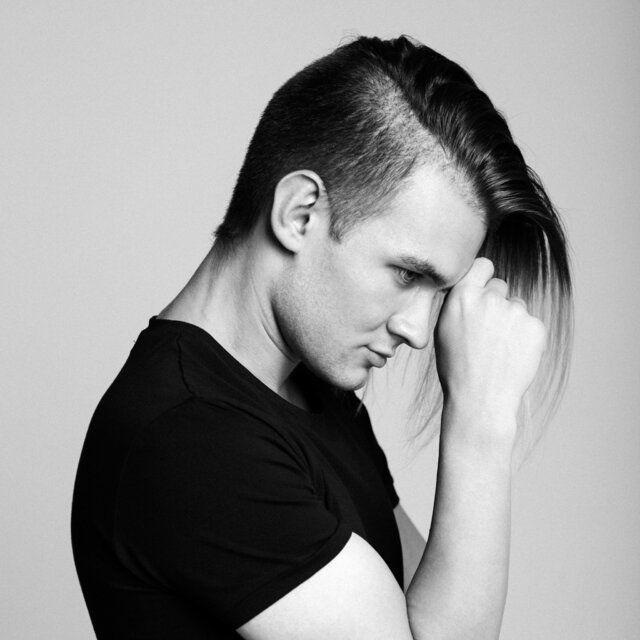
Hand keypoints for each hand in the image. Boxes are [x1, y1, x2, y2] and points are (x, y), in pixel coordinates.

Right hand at [435, 258, 546, 420]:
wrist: (480, 398)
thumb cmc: (457, 367)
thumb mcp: (444, 329)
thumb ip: (459, 303)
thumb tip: (472, 288)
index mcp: (463, 295)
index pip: (483, 265)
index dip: (483, 277)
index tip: (482, 290)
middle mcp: (490, 297)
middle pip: (500, 286)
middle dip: (496, 303)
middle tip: (487, 332)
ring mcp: (515, 311)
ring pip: (517, 306)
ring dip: (511, 321)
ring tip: (499, 349)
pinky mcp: (536, 326)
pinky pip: (531, 324)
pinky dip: (525, 337)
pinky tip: (512, 356)